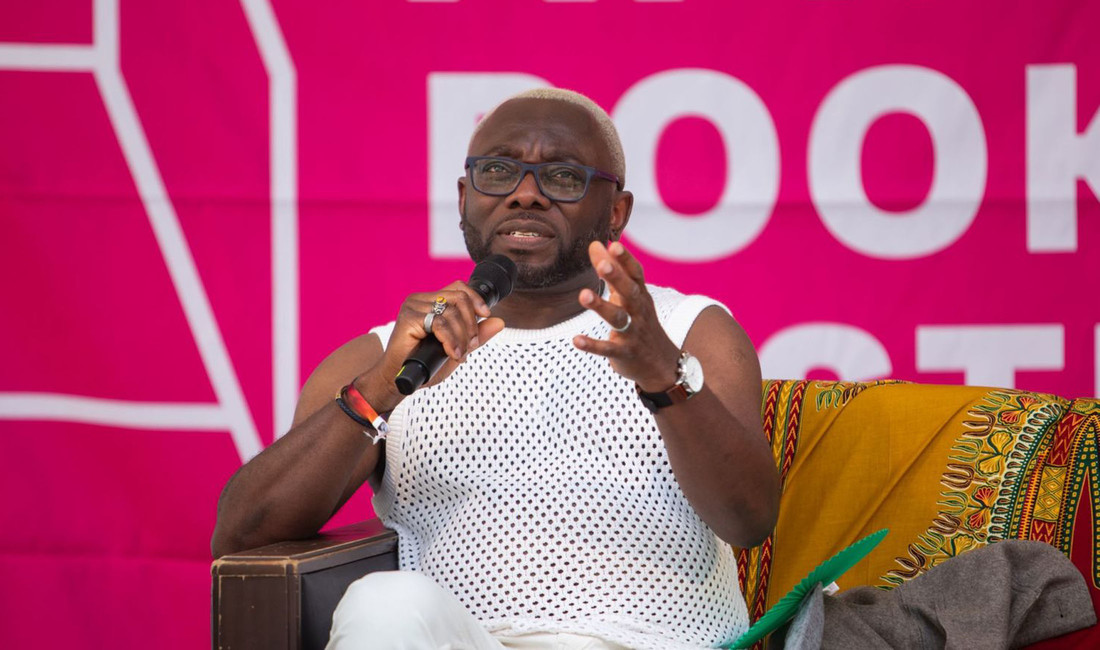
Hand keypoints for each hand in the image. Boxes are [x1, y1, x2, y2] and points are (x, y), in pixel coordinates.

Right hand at [360, 281, 504, 409]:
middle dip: (471, 323)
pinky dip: (450, 340)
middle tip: (471, 345)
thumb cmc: (425, 363)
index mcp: (430, 301)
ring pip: (451, 313)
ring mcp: (413, 306)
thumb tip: (499, 321)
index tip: (486, 314)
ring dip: (462, 336)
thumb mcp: (457, 346)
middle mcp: (421, 299)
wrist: (399, 379)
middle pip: (459, 298)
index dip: (476, 299)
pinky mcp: (409, 318)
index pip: (459, 288)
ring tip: (459, 353)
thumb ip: (476, 334)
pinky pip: (440, 324)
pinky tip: (452, 353)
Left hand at [572, 241, 681, 391]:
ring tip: (583, 294)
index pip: (635, 274)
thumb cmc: (640, 320)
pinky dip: (592, 345)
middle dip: (617, 277)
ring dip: (601, 306)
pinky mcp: (624, 353)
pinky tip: (576, 340)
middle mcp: (638, 311)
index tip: (615, 245)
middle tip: (602, 264)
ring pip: (618, 318)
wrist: (660, 363)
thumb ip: (611, 270)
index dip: (626, 260)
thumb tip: (594, 243)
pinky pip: (608, 349)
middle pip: (629, 292)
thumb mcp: (629, 295)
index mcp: (639, 295)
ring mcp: (632, 332)